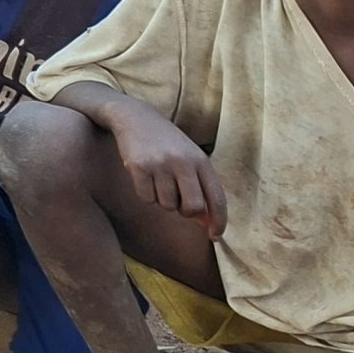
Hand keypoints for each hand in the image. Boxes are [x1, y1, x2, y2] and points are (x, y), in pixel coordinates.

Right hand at [107, 108, 226, 237]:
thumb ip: (200, 188)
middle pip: (192, 207)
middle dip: (186, 212)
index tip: (215, 236)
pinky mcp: (138, 166)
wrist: (134, 116)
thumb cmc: (167, 142)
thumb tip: (207, 224)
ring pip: (167, 205)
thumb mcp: (189, 159)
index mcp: (200, 160)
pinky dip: (146, 194)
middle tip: (178, 202)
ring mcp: (160, 164)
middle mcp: (182, 162)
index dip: (219, 221)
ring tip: (158, 181)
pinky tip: (144, 177)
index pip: (217, 198)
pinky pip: (146, 198)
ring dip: (163, 200)